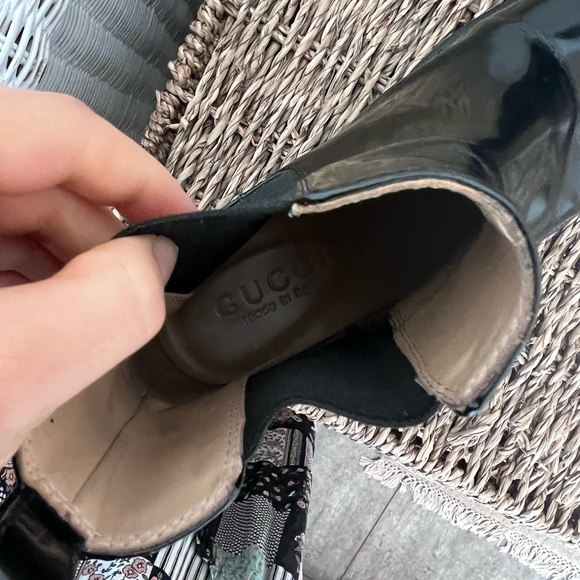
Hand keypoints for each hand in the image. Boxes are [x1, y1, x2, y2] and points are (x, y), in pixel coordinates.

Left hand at [0, 87, 195, 462]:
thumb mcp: (9, 376)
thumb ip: (112, 307)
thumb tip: (156, 262)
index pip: (58, 133)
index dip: (137, 175)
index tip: (180, 220)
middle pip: (33, 168)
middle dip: (97, 232)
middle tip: (134, 287)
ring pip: (5, 202)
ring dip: (58, 257)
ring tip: (78, 314)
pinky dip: (17, 271)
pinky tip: (26, 315)